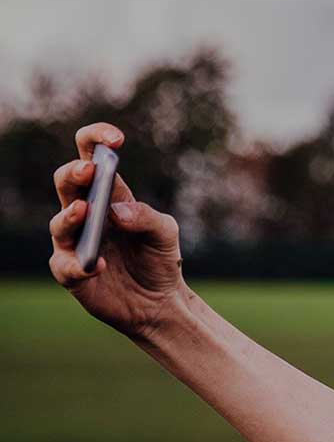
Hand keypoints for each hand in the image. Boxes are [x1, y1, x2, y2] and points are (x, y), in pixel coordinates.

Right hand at [48, 123, 191, 338]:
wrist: (160, 302)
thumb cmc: (159, 259)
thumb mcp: (165, 234)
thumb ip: (147, 218)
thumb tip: (117, 211)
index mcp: (108, 195)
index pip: (90, 156)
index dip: (96, 140)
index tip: (116, 139)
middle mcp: (84, 214)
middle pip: (67, 184)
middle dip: (75, 173)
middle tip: (90, 170)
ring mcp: (74, 243)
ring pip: (60, 223)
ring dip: (71, 216)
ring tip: (86, 211)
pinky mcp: (71, 273)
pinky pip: (66, 266)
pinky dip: (80, 265)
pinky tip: (98, 265)